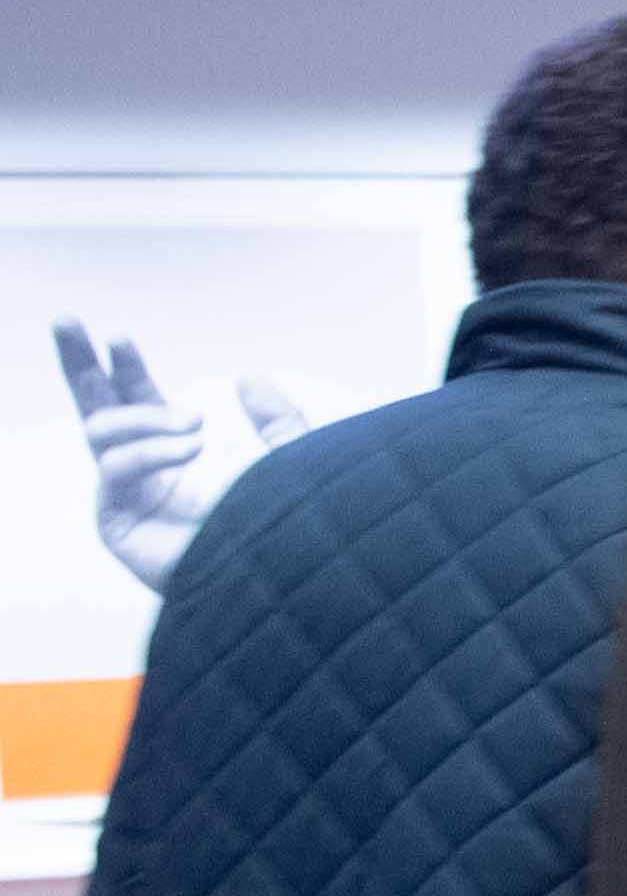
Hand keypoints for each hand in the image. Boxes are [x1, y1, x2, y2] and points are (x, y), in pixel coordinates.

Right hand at [53, 320, 307, 593]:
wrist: (290, 575)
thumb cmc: (291, 528)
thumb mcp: (291, 458)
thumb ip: (275, 419)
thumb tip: (248, 378)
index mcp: (179, 455)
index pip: (139, 402)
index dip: (127, 368)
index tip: (119, 337)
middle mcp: (146, 475)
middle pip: (96, 409)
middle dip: (79, 363)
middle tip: (65, 320)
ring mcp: (127, 499)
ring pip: (102, 431)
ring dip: (147, 418)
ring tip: (197, 425)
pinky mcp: (117, 525)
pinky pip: (115, 468)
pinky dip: (150, 450)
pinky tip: (189, 446)